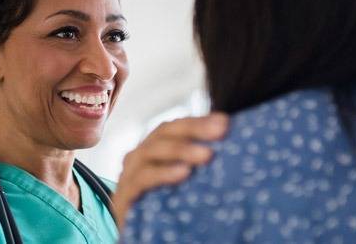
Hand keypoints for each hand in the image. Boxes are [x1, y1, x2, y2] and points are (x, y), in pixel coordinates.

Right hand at [111, 113, 227, 229]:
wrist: (143, 237)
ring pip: (152, 151)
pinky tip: (183, 173)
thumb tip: (232, 145)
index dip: (198, 122)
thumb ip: (198, 163)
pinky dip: (163, 173)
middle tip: (220, 131)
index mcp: (154, 149)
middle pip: (164, 133)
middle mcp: (139, 157)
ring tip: (207, 155)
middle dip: (194, 129)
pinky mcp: (123, 197)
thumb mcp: (184, 182)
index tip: (225, 122)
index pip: (175, 127)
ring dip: (181, 149)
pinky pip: (142, 179)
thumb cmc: (167, 209)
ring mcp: (129, 175)